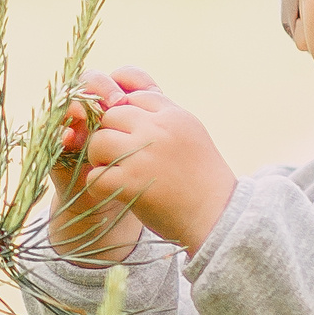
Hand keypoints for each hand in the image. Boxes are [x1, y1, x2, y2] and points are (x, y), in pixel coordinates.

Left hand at [47, 68, 237, 257]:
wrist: (218, 217)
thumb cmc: (203, 180)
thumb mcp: (191, 136)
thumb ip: (165, 120)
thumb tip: (130, 104)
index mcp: (174, 116)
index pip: (135, 98)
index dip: (127, 118)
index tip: (132, 138)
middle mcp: (158, 130)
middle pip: (112, 116)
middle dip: (109, 135)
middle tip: (117, 156)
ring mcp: (143, 155)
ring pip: (98, 141)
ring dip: (99, 158)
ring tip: (113, 172)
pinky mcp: (131, 182)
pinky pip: (95, 175)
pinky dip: (98, 185)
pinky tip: (110, 190)